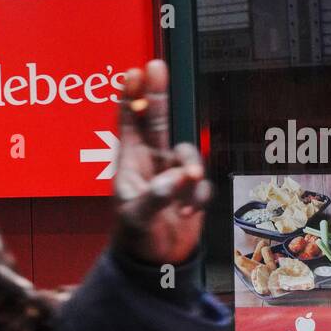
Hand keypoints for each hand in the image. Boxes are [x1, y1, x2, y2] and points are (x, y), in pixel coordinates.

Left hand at [112, 59, 211, 266]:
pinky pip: (202, 182)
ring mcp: (173, 174)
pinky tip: (188, 212)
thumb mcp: (138, 217)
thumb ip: (157, 195)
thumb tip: (178, 177)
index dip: (129, 97)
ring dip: (190, 169)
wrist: (156, 264)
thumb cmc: (136, 237)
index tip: (133, 73)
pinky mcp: (191, 190)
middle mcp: (152, 162)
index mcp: (130, 162)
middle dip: (157, 94)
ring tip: (187, 188)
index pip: (127, 123)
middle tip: (157, 65)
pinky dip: (199, 196)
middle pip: (156, 119)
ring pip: (189, 153)